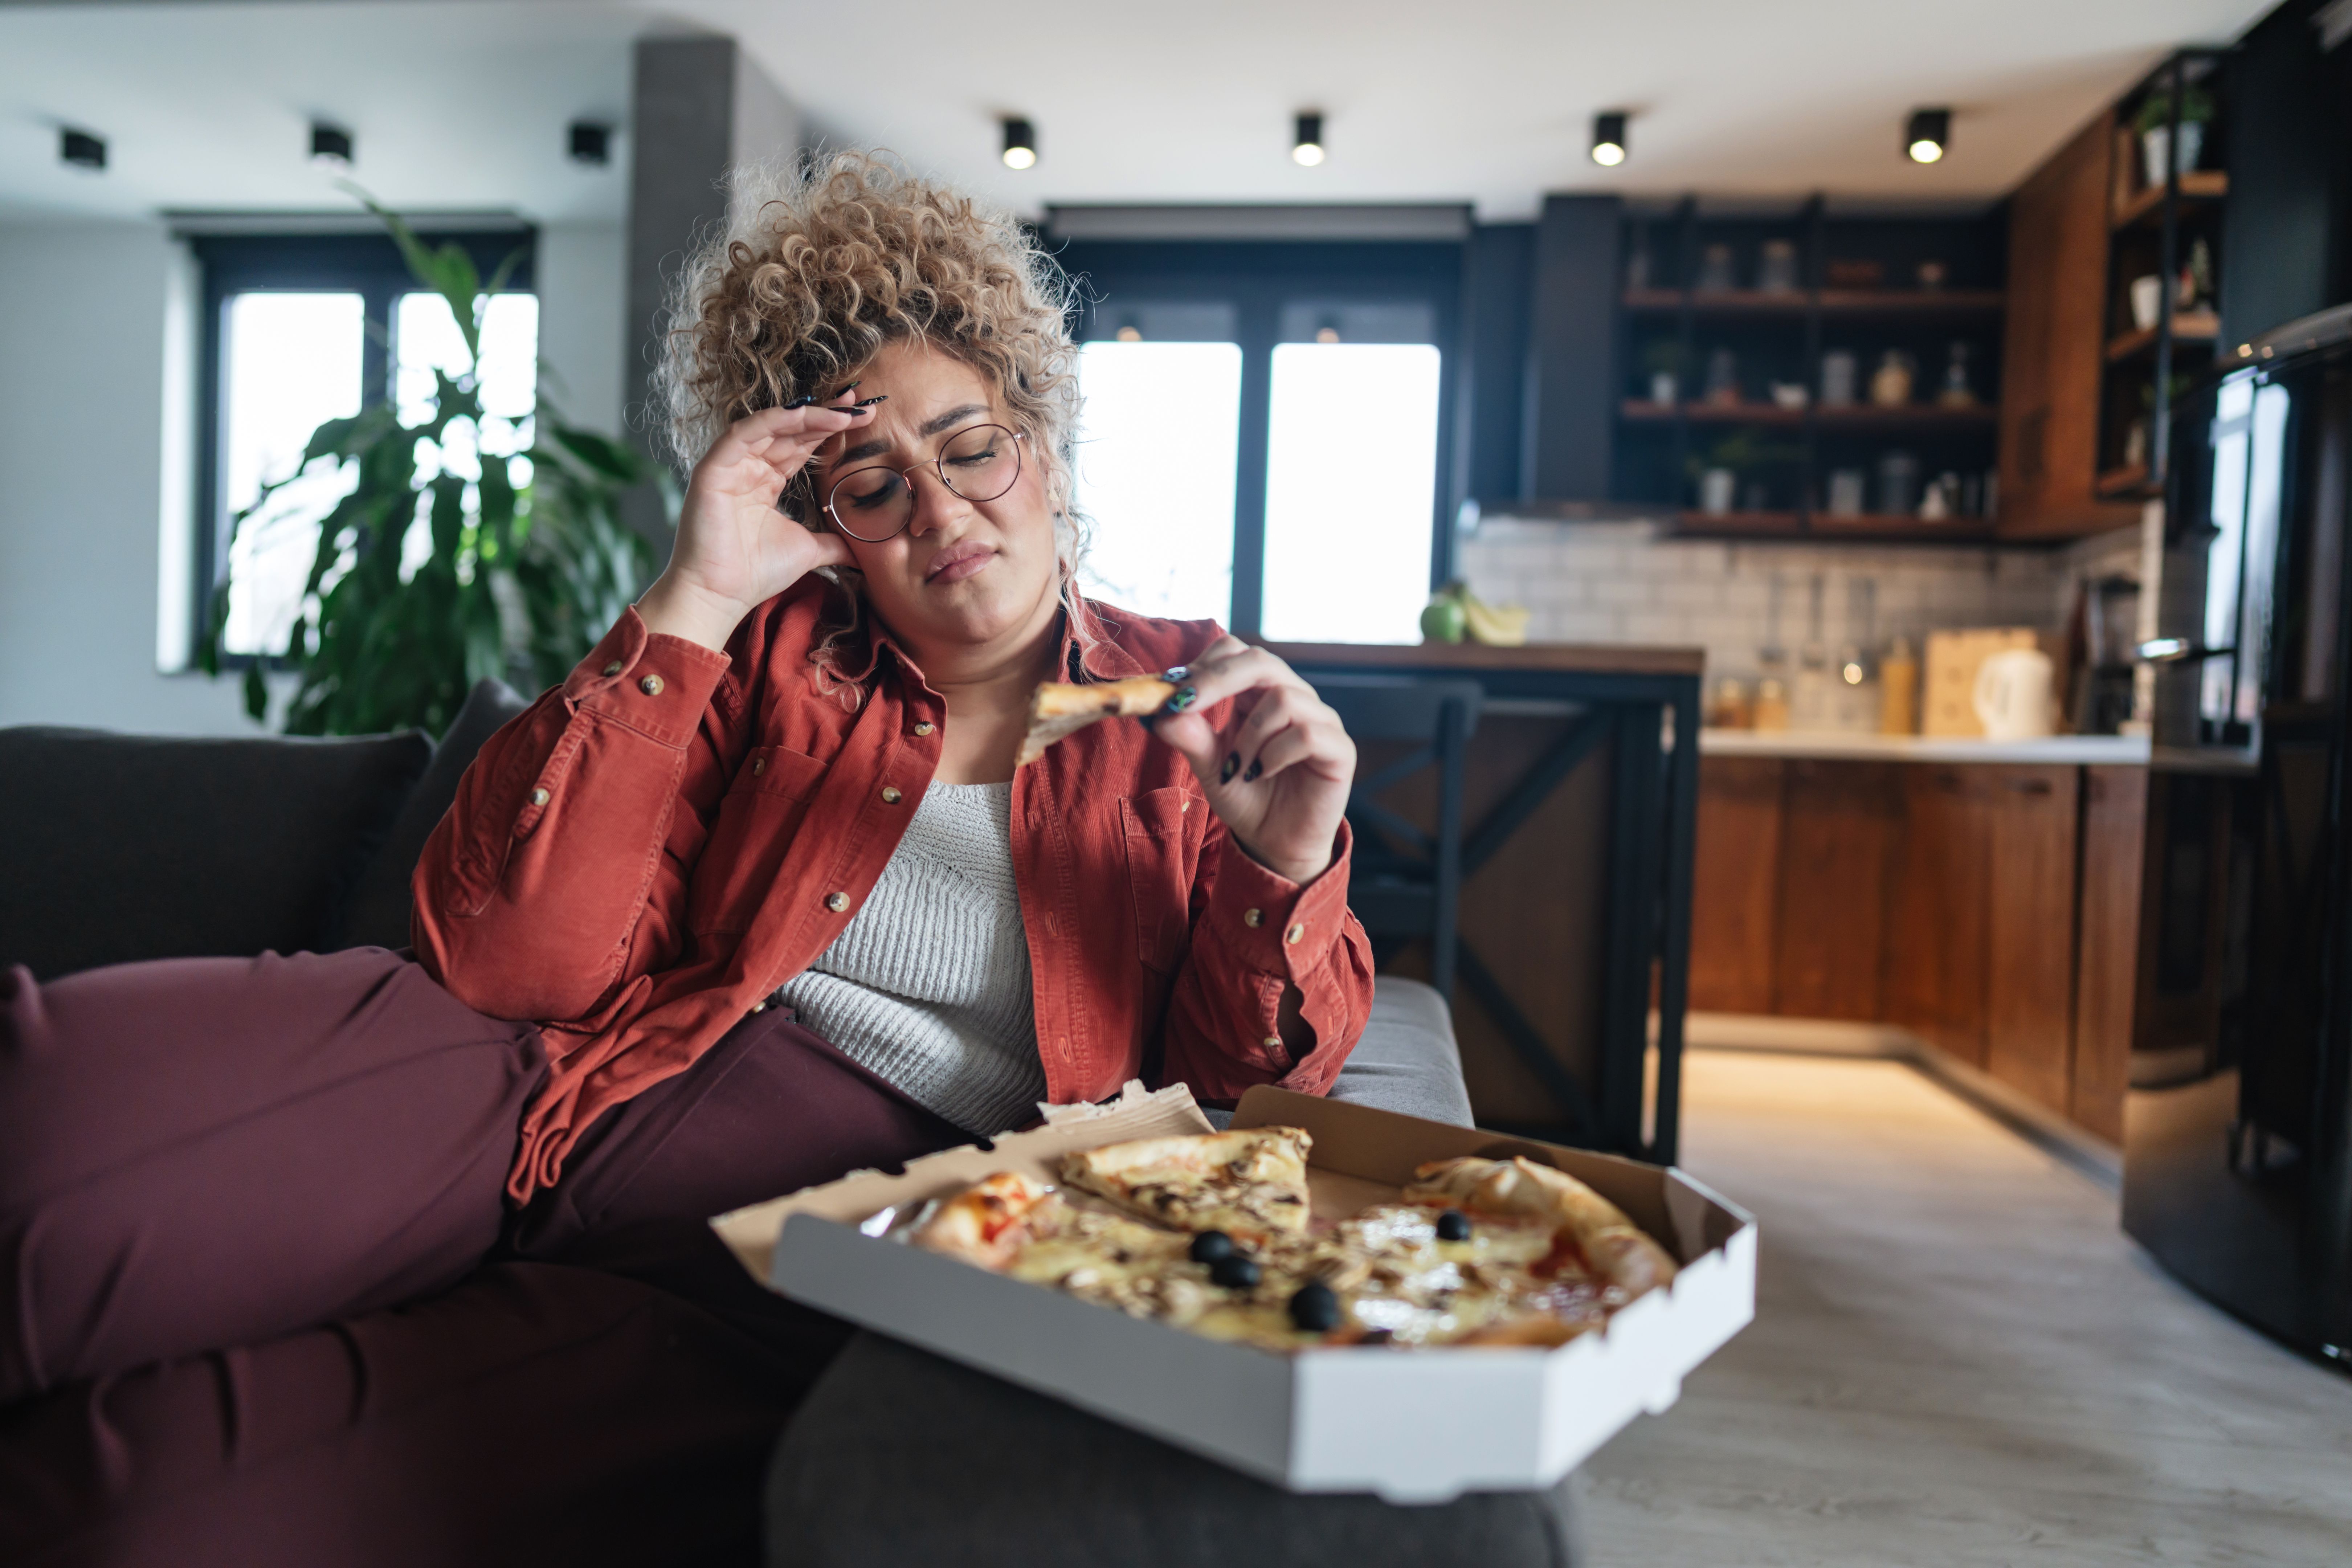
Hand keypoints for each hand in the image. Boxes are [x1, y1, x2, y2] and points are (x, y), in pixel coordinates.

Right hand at [637, 397, 875, 649]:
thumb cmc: (755, 574)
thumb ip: (834, 543)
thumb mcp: (808, 550)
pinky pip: (742, 435)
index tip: (862, 417)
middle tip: (858, 403)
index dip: (829, 429)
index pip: (801, 445)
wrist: (720, 596)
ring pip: (769, 427)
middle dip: (825, 415)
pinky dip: (770, 421)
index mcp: (766, 481)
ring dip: (805, 416)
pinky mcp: (712, 469)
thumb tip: (863, 550)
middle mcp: (748, 468)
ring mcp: (729, 466)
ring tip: (840, 412)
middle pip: (789, 431)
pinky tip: (800, 414)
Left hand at [1146, 637, 1354, 885]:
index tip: (1170, 692)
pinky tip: (1262, 774)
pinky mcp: (1340, 749)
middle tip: (1185, 704)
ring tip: (1236, 769)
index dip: (1202, 665)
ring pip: (1283, 697)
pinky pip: (1307, 733)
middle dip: (1216, 680)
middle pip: (1260, 660)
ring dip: (1248, 735)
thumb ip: (1189, 737)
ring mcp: (1320, 719)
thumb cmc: (1244, 795)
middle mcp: (1292, 696)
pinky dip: (1276, 753)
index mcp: (1257, 692)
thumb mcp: (1208, 766)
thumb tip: (1159, 712)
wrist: (1275, 842)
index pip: (1234, 652)